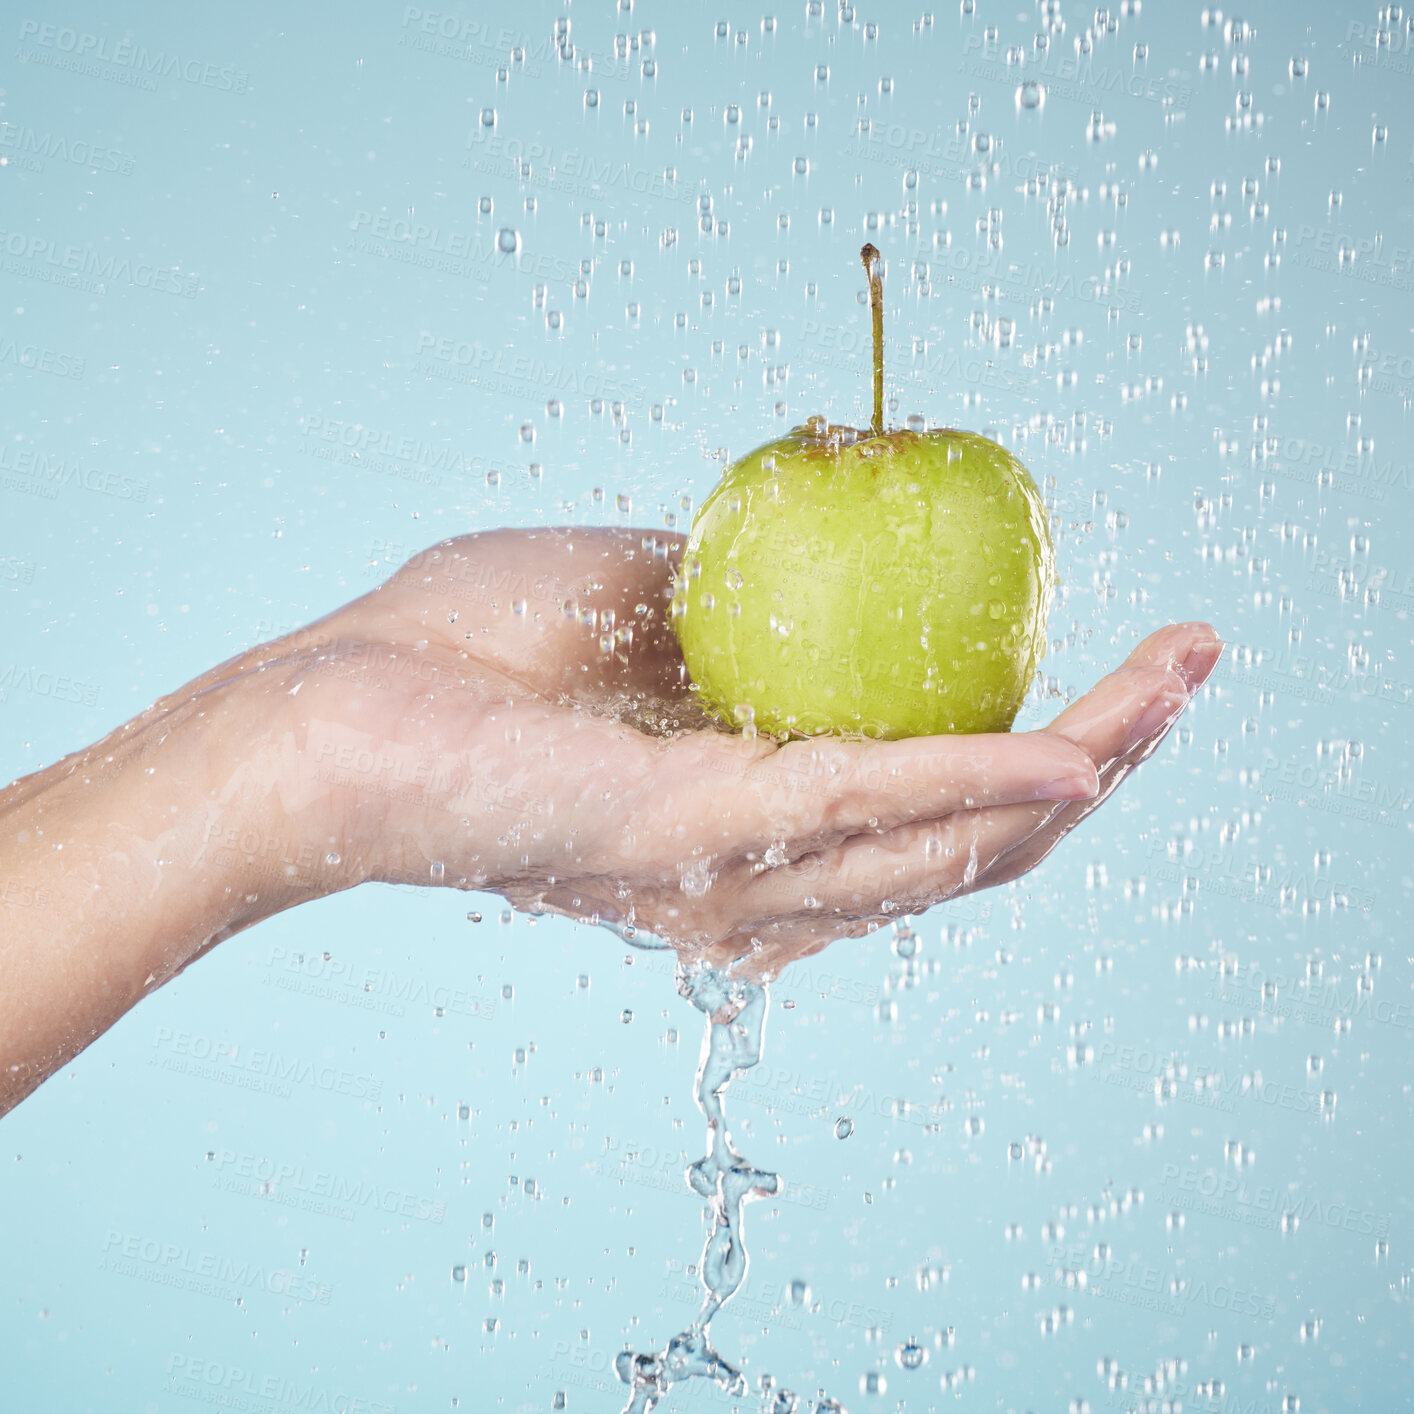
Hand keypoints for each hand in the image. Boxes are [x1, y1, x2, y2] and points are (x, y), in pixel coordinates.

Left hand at [242, 527, 1220, 979]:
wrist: (334, 711)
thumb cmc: (465, 653)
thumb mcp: (634, 596)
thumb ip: (742, 600)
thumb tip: (830, 541)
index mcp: (754, 818)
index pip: (930, 800)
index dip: (1038, 744)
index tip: (1118, 662)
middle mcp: (765, 872)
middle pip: (975, 837)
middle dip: (1102, 758)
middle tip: (1189, 665)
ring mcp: (740, 869)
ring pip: (956, 840)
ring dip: (1083, 763)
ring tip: (1174, 681)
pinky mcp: (702, 839)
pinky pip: (871, 805)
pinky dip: (983, 776)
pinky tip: (1080, 747)